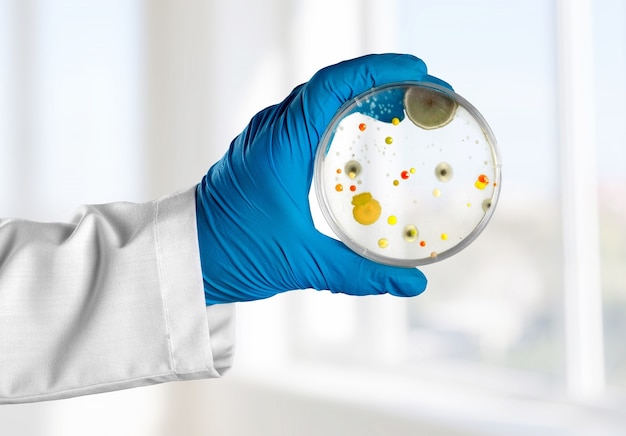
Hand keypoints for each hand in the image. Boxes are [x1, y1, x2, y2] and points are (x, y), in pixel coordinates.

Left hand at [196, 54, 446, 303]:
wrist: (187, 256)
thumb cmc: (234, 254)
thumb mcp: (303, 264)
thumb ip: (361, 275)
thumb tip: (413, 284)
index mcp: (280, 145)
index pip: (332, 85)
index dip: (377, 69)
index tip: (418, 71)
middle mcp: (271, 131)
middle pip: (331, 84)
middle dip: (379, 80)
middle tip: (422, 94)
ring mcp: (264, 138)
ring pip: (317, 99)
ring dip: (358, 95)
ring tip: (400, 107)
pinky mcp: (262, 150)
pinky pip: (305, 116)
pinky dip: (338, 114)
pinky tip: (360, 135)